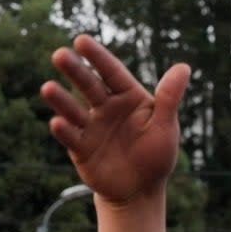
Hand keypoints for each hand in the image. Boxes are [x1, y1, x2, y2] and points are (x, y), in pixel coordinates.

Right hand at [40, 35, 190, 208]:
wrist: (139, 191)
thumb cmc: (156, 156)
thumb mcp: (165, 127)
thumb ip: (169, 99)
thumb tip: (183, 67)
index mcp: (128, 97)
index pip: (112, 72)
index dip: (97, 57)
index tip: (80, 40)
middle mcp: (106, 108)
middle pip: (89, 86)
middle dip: (74, 71)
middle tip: (58, 55)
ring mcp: (91, 128)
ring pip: (74, 110)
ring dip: (61, 100)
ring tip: (47, 88)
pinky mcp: (81, 149)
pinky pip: (71, 137)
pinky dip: (64, 130)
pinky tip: (57, 122)